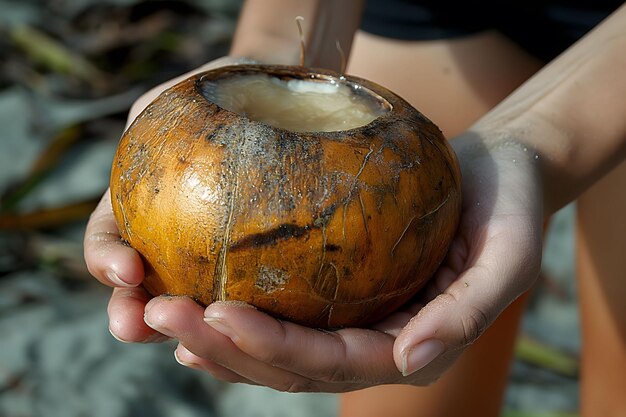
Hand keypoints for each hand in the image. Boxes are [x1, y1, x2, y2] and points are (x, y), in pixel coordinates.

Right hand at [83, 56, 256, 342]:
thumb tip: (140, 128)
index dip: (106, 259)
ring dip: (179, 327)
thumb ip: (156, 115)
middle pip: (139, 288)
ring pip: (188, 303)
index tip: (127, 269)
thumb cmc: (231, 90)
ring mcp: (209, 257)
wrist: (284, 97)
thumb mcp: (182, 93)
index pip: (108, 239)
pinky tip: (246, 327)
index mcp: (138, 204)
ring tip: (182, 343)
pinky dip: (238, 316)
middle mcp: (168, 239)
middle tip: (134, 326)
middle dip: (130, 313)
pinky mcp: (254, 265)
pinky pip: (245, 296)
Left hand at [86, 113, 543, 389]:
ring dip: (215, 337)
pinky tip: (195, 306)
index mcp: (413, 347)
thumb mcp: (509, 256)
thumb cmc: (510, 209)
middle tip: (160, 315)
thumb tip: (408, 362)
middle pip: (290, 366)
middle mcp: (376, 345)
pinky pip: (282, 311)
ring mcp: (355, 322)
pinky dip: (236, 317)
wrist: (499, 174)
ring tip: (157, 313)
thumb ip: (466, 313)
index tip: (218, 314)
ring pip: (276, 348)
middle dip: (223, 347)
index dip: (274, 348)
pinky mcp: (340, 293)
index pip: (334, 362)